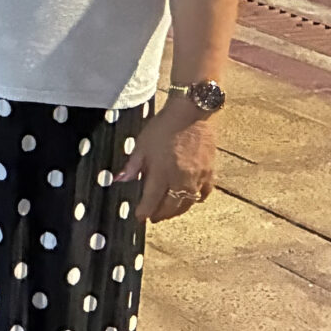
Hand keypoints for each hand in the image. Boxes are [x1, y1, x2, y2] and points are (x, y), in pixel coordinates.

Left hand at [119, 94, 217, 222]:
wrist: (191, 113)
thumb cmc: (163, 127)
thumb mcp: (142, 144)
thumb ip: (133, 165)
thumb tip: (120, 180)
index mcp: (162, 173)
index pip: (151, 201)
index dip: (144, 212)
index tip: (139, 217)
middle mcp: (181, 180)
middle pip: (171, 206)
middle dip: (161, 215)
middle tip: (153, 217)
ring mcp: (198, 178)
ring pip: (188, 203)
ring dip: (177, 210)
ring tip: (168, 212)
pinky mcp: (209, 172)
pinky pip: (204, 193)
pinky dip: (196, 199)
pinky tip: (189, 199)